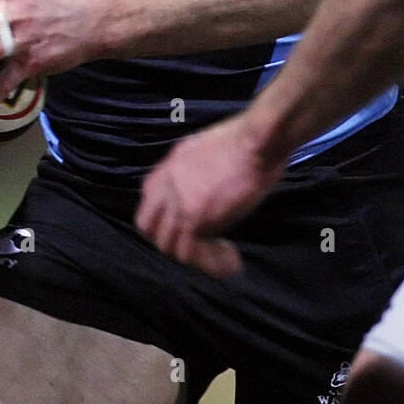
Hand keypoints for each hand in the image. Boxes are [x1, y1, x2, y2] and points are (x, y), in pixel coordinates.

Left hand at [135, 114, 286, 277]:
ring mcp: (179, 203)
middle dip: (171, 243)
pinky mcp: (197, 218)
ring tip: (222, 259)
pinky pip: (193, 253)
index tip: (185, 229)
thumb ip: (194, 170)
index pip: (148, 202)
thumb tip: (201, 188)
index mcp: (169, 166)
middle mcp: (167, 185)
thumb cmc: (245, 140)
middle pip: (149, 227)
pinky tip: (232, 262)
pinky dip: (211, 264)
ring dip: (195, 258)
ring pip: (169, 246)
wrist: (256, 140)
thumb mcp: (205, 148)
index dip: (163, 220)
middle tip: (199, 249)